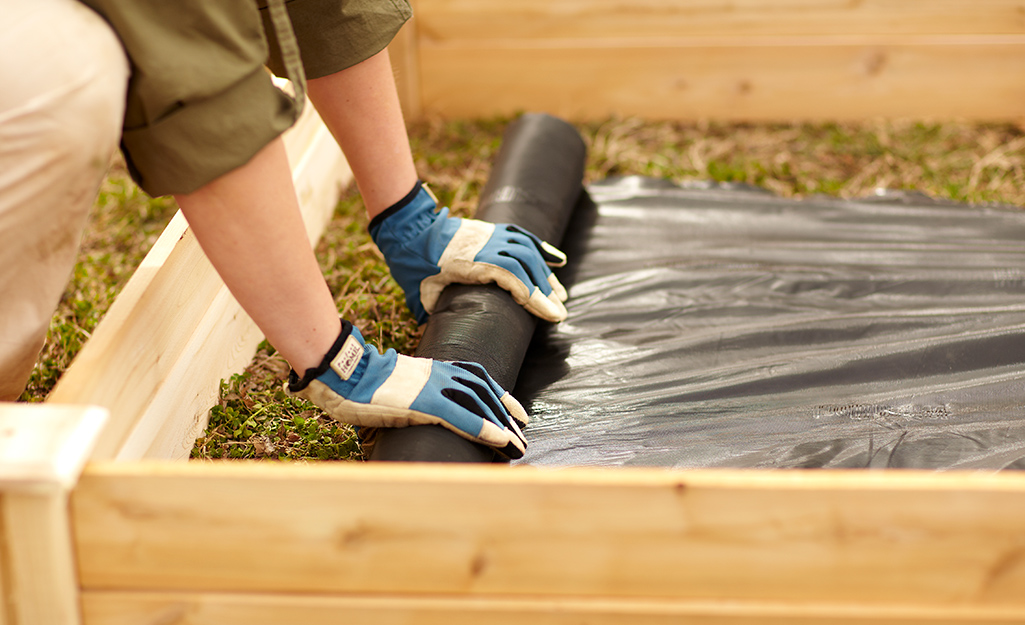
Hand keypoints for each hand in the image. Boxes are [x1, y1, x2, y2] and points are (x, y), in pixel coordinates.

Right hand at [285, 321, 528, 458]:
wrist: (342, 373)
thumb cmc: (359, 382)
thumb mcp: (394, 384)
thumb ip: (411, 392)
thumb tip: (415, 407)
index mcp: (431, 369)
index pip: (476, 377)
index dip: (498, 394)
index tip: (515, 411)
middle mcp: (437, 374)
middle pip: (483, 391)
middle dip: (505, 414)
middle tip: (522, 434)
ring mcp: (431, 387)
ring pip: (478, 403)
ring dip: (500, 425)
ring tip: (516, 445)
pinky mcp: (423, 402)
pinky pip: (460, 416)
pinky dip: (482, 428)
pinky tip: (498, 440)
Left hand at [369, 182, 567, 323]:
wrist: (409, 228)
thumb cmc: (412, 264)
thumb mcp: (422, 293)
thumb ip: (439, 311)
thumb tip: (451, 332)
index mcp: (471, 263)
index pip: (513, 279)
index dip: (535, 299)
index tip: (553, 316)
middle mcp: (486, 247)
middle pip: (526, 267)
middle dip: (546, 292)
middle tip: (559, 314)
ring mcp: (491, 236)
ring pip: (527, 253)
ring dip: (546, 274)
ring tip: (560, 295)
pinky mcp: (491, 231)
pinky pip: (522, 237)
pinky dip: (541, 248)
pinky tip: (558, 260)